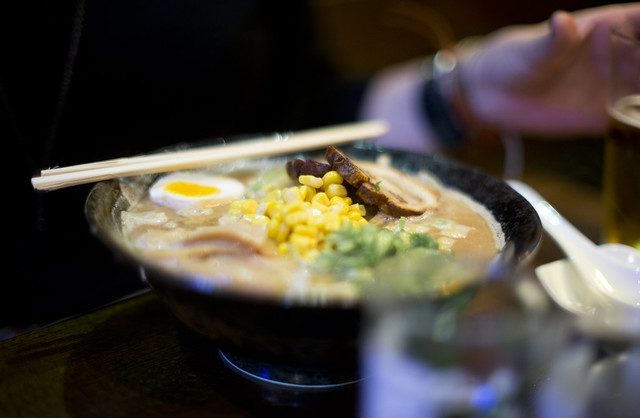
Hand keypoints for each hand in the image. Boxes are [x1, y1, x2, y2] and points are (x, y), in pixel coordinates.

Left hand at [461, 3, 639, 135]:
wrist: (487, 96)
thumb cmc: (509, 60)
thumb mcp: (529, 50)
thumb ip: (552, 42)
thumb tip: (562, 22)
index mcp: (606, 28)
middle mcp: (617, 57)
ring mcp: (612, 88)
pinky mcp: (600, 119)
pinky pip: (633, 122)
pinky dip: (639, 126)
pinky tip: (638, 128)